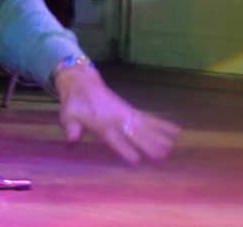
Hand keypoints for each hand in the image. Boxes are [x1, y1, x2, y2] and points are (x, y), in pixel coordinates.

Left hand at [52, 62, 178, 163]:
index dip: (125, 149)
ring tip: (172, 146)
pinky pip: (148, 118)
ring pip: (145, 125)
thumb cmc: (74, 102)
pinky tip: (175, 130)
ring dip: (159, 136)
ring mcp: (126, 112)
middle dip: (148, 144)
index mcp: (101, 122)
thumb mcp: (67, 114)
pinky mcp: (130, 110)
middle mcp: (117, 118)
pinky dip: (162, 124)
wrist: (81, 81)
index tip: (136, 161)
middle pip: (135, 133)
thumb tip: (71, 140)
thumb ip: (71, 128)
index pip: (115, 139)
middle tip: (162, 156)